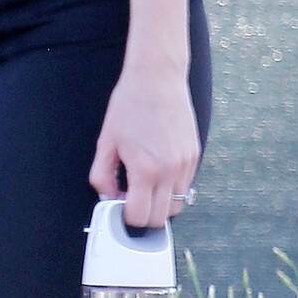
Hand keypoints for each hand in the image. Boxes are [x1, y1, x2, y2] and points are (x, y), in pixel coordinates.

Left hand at [90, 64, 198, 228]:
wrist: (157, 78)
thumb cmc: (130, 105)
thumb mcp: (106, 141)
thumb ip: (102, 176)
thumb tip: (108, 197)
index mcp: (146, 169)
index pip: (140, 217)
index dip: (126, 216)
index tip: (120, 204)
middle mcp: (170, 171)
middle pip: (161, 219)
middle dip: (144, 214)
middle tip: (132, 196)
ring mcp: (186, 164)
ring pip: (177, 204)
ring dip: (160, 202)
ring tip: (145, 183)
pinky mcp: (195, 155)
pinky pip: (185, 185)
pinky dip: (171, 186)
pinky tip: (157, 168)